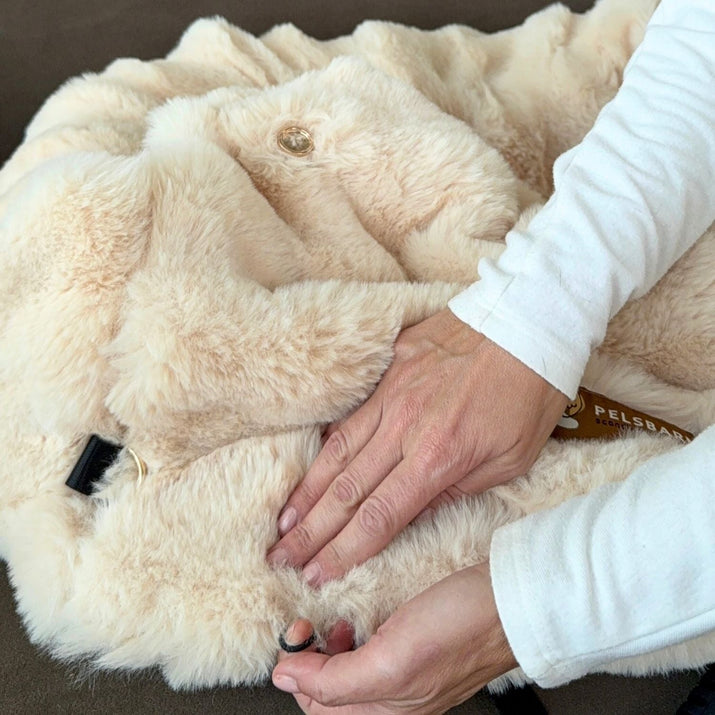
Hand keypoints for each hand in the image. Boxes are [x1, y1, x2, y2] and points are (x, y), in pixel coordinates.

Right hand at [267, 309, 566, 584]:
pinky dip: (328, 441)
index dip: (344, 551)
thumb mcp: (510, 458)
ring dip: (307, 491)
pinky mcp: (390, 366)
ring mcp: (392, 392)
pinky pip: (352, 410)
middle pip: (347, 489)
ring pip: (339, 449)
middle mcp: (405, 426)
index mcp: (438, 456)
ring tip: (282, 521)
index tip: (317, 575)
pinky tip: (311, 463)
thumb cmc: (530, 395)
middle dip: (310, 531)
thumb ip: (457, 488)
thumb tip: (413, 511)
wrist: (530, 320)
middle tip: (280, 558)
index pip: (378, 516)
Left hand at [272, 562, 516, 713]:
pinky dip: (354, 637)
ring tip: (336, 623)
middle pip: (329, 691)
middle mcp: (395, 703)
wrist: (510, 602)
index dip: (297, 670)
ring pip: (348, 671)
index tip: (297, 631)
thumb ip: (335, 679)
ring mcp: (406, 677)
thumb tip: (285, 678)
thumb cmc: (462, 628)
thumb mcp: (391, 660)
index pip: (317, 706)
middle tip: (311, 624)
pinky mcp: (415, 652)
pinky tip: (358, 619)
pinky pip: (370, 654)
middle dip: (311, 658)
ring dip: (330, 647)